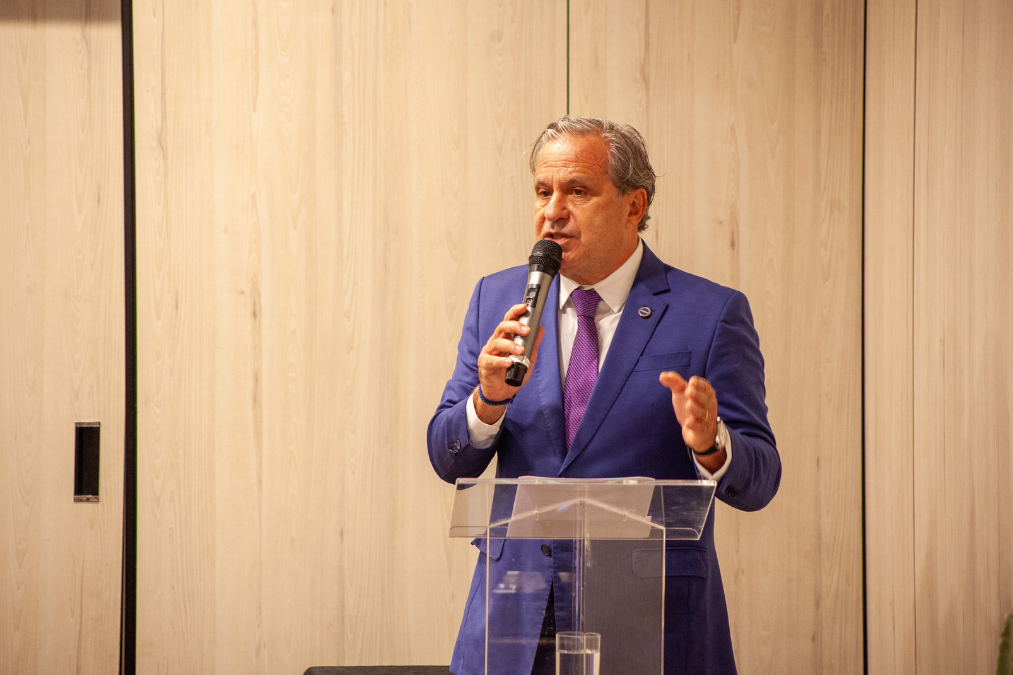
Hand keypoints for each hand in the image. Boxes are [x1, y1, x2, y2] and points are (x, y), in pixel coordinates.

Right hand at [473, 304, 544, 423]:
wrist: (501, 392)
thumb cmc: (512, 373)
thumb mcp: (528, 358)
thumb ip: (533, 344)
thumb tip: (541, 329)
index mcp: (505, 338)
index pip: (509, 320)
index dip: (515, 312)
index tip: (525, 307)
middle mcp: (496, 342)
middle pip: (502, 327)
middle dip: (514, 326)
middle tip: (526, 330)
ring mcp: (489, 353)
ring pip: (497, 342)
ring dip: (510, 345)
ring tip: (520, 351)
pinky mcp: (485, 365)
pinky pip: (492, 360)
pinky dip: (501, 361)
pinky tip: (509, 363)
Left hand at [659, 371, 718, 453]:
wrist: (696, 432)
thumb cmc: (690, 407)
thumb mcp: (682, 393)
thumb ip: (675, 383)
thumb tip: (662, 375)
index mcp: (706, 395)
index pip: (706, 388)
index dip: (700, 385)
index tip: (691, 382)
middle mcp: (708, 406)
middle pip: (705, 400)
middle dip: (697, 395)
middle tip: (688, 391)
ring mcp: (706, 419)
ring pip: (703, 413)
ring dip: (696, 409)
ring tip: (689, 405)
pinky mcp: (701, 431)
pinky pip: (700, 428)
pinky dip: (694, 425)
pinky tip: (688, 423)